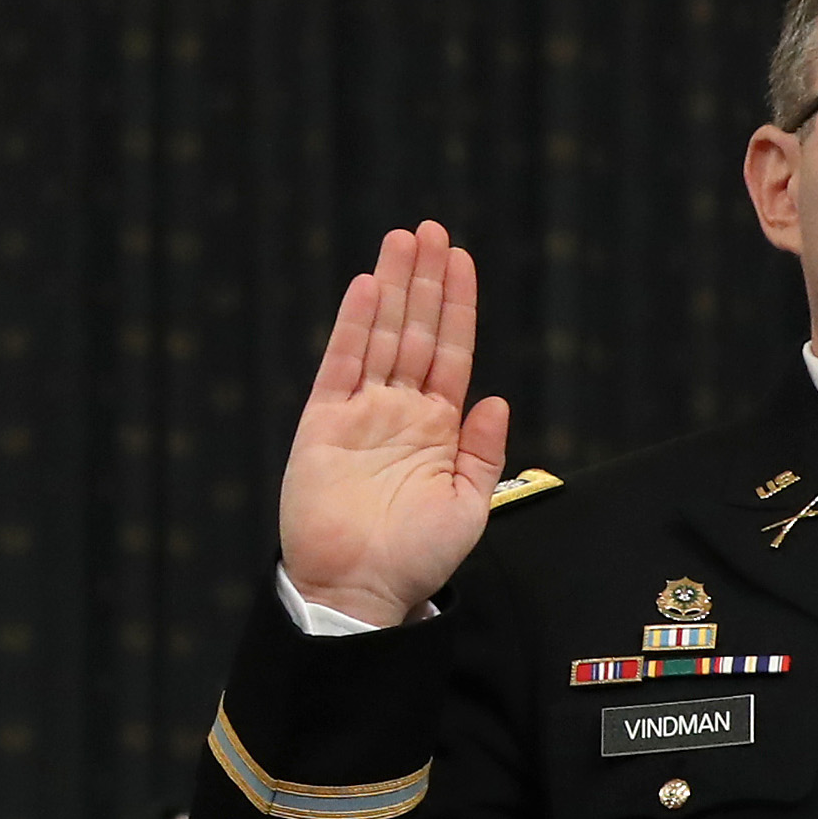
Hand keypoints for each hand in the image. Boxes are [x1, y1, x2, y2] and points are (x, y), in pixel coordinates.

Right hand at [275, 221, 510, 629]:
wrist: (361, 590)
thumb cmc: (417, 558)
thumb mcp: (469, 505)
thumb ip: (482, 451)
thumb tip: (494, 398)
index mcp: (437, 428)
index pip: (451, 352)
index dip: (457, 305)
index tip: (461, 259)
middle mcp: (398, 411)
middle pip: (416, 330)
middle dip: (424, 280)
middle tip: (431, 229)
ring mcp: (360, 413)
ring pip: (381, 336)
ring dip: (393, 287)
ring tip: (403, 238)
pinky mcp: (323, 424)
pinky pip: (340, 365)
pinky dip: (354, 326)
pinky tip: (367, 288)